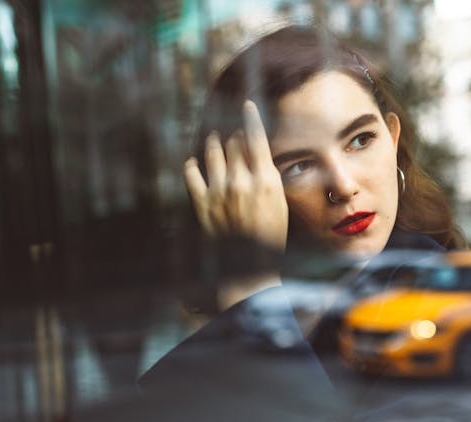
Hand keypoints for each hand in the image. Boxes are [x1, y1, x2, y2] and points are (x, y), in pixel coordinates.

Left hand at [183, 100, 287, 252]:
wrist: (249, 268)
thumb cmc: (269, 237)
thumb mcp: (279, 203)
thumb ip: (266, 177)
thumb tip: (256, 154)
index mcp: (265, 181)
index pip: (256, 138)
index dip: (251, 117)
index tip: (247, 104)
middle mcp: (241, 181)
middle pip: (234, 142)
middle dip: (234, 135)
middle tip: (233, 133)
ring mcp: (219, 192)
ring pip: (212, 152)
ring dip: (213, 142)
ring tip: (213, 138)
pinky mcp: (202, 204)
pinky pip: (191, 174)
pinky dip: (192, 165)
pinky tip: (193, 163)